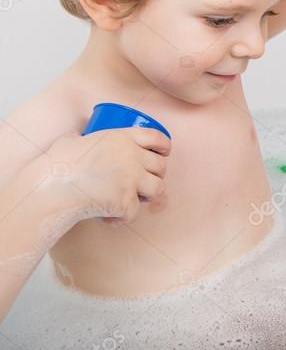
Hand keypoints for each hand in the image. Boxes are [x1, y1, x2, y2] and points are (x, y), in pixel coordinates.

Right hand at [42, 128, 170, 223]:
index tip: (163, 153)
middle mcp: (133, 156)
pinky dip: (123, 218)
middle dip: (155, 175)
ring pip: (158, 189)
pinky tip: (108, 218)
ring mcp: (132, 179)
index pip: (157, 138)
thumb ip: (81, 138)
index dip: (164, 147)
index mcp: (123, 137)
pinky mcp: (127, 201)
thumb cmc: (56, 164)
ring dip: (146, 196)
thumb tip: (76, 138)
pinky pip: (135, 212)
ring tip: (131, 199)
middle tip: (141, 182)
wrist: (50, 188)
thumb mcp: (70, 141)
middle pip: (161, 166)